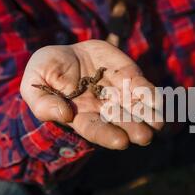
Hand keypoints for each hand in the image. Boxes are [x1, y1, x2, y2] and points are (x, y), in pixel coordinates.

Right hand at [20, 40, 162, 149]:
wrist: (64, 53)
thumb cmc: (46, 71)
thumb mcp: (35, 84)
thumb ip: (43, 103)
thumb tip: (64, 113)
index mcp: (81, 116)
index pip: (96, 129)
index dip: (108, 135)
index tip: (121, 142)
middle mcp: (103, 108)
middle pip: (121, 122)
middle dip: (134, 129)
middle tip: (145, 136)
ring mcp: (118, 93)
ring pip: (137, 107)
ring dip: (149, 115)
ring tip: (159, 122)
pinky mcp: (129, 76)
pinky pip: (142, 85)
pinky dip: (150, 93)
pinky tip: (159, 100)